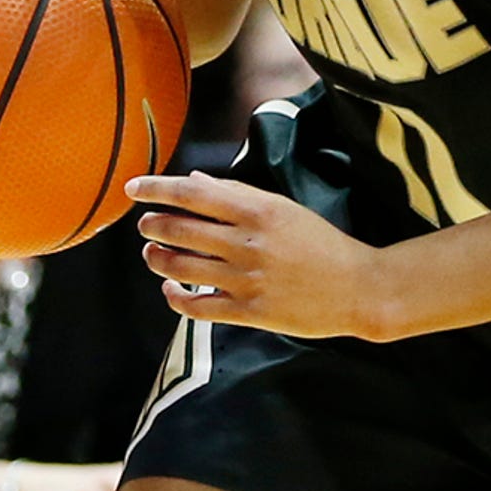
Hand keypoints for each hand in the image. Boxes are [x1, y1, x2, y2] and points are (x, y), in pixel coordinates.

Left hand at [129, 172, 392, 339]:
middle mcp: (247, 243)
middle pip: (179, 229)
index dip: (157, 188)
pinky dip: (173, 295)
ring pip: (180, 266)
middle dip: (152, 224)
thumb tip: (193, 180)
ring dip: (156, 257)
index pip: (193, 193)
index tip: (133, 186)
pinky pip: (195, 305)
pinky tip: (169, 286)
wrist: (357, 288)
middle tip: (144, 223)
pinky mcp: (247, 311)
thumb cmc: (321, 243)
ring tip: (151, 253)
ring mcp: (245, 279)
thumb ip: (238, 194)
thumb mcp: (284, 209)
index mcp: (259, 211)